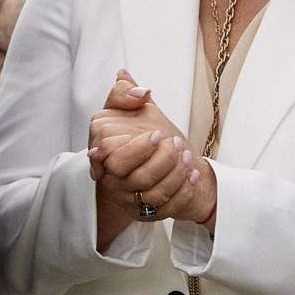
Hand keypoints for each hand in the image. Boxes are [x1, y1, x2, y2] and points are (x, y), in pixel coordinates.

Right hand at [87, 71, 215, 243]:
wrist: (145, 166)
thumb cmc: (133, 135)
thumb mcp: (126, 109)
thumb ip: (122, 92)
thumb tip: (128, 81)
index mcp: (102, 154)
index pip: (110, 156)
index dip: (136, 147)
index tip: (158, 133)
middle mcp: (111, 180)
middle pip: (136, 177)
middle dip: (161, 161)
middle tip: (175, 144)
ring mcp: (127, 199)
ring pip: (154, 194)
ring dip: (176, 174)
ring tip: (187, 156)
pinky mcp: (144, 213)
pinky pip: (167, 208)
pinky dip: (183, 191)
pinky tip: (192, 174)